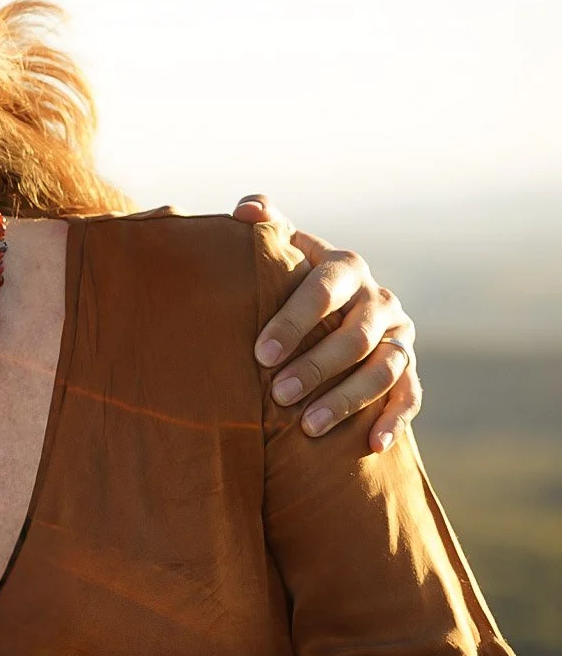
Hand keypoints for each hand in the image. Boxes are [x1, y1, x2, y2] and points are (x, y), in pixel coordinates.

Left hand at [232, 195, 420, 453]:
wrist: (332, 301)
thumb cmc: (290, 274)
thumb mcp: (281, 247)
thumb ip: (264, 224)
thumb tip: (245, 210)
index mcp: (345, 266)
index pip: (322, 290)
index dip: (292, 322)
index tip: (258, 355)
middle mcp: (378, 299)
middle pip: (354, 337)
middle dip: (316, 367)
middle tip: (278, 395)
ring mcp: (398, 334)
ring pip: (383, 370)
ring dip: (347, 399)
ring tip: (308, 427)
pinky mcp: (409, 367)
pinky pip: (410, 395)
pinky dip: (394, 419)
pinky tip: (372, 445)